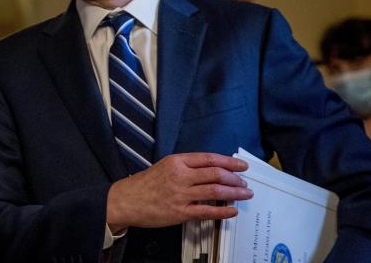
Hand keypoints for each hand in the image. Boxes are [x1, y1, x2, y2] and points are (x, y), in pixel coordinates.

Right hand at [106, 152, 252, 229]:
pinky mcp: (180, 212)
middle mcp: (180, 176)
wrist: (126, 201)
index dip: (229, 161)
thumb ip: (186, 167)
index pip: (209, 158)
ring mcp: (181, 194)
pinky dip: (223, 211)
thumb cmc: (144, 185)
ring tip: (244, 194)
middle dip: (235, 179)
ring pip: (215, 191)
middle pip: (216, 174)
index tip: (241, 165)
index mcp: (176, 162)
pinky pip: (207, 211)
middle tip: (245, 182)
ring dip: (234, 193)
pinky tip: (232, 211)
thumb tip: (211, 170)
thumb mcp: (164, 166)